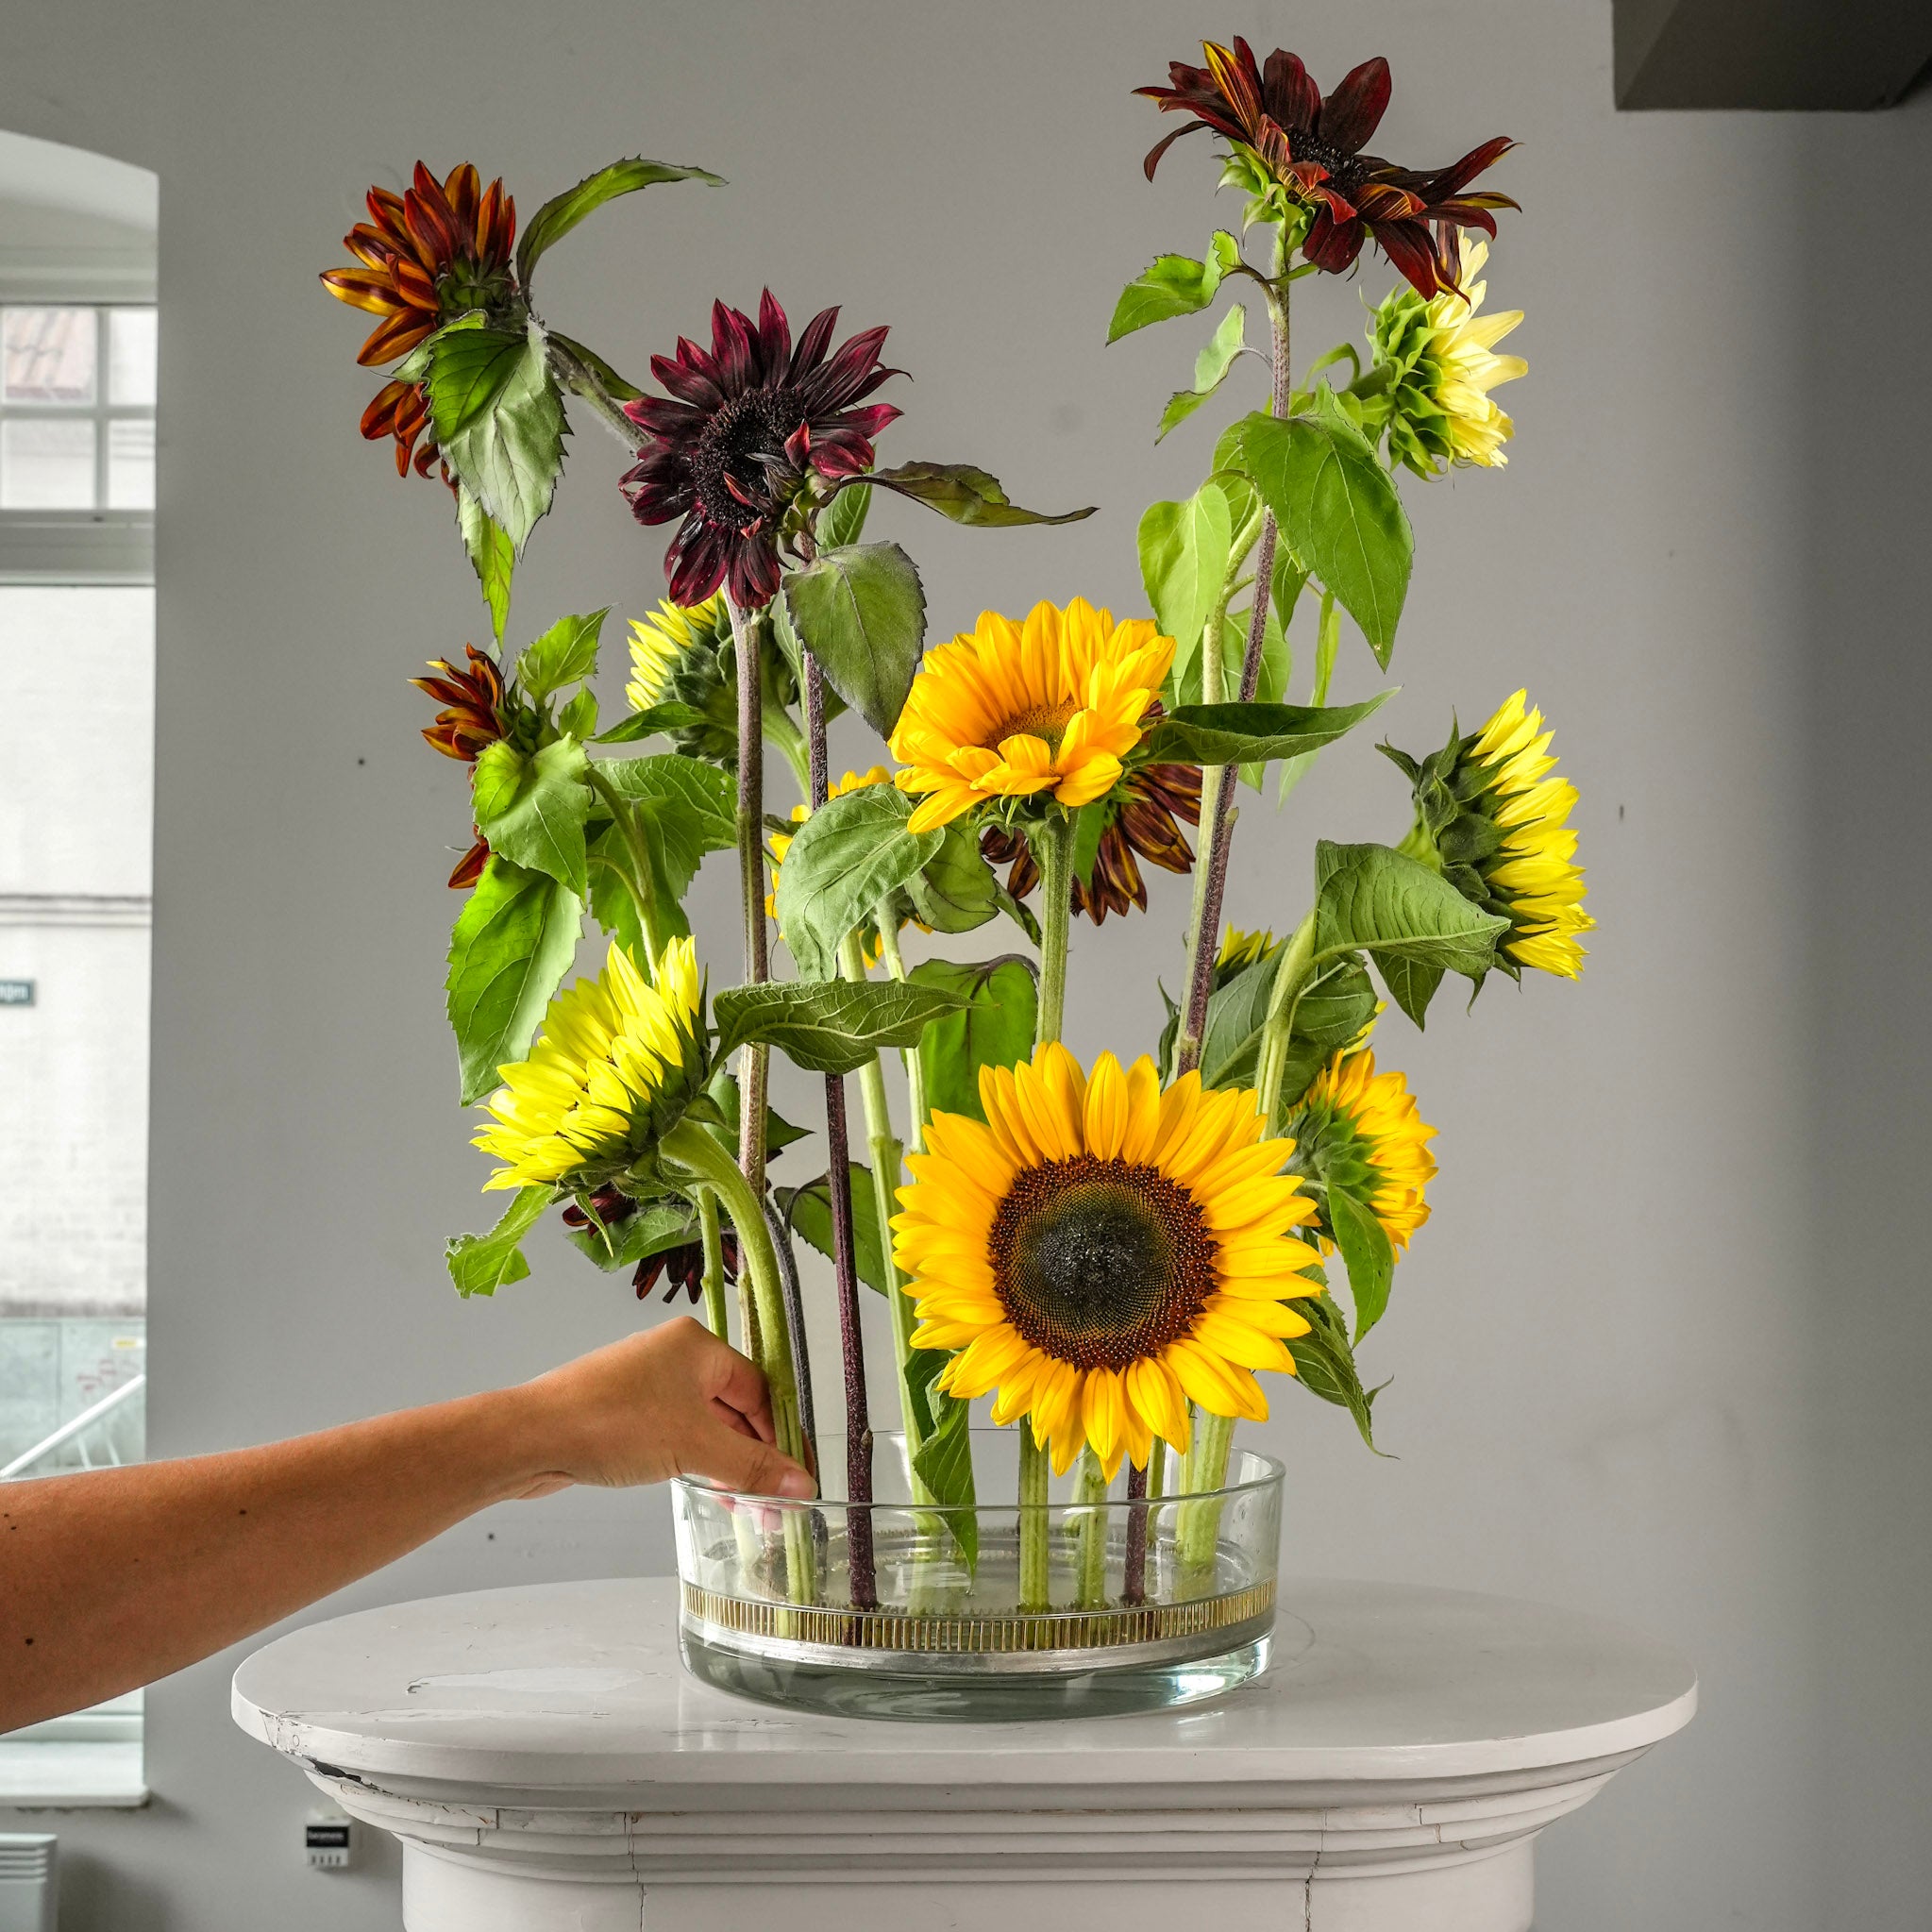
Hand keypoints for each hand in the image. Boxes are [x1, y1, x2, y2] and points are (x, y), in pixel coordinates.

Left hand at [503, 1318, 815, 1500]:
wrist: (531, 1438)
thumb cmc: (610, 1424)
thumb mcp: (694, 1447)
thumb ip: (752, 1467)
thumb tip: (802, 1484)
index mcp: (698, 1346)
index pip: (760, 1390)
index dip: (780, 1437)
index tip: (798, 1478)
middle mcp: (675, 1357)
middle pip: (735, 1408)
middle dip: (755, 1457)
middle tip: (774, 1503)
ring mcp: (647, 1384)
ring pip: (706, 1426)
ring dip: (728, 1465)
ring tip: (748, 1508)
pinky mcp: (626, 1412)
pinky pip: (677, 1435)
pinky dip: (697, 1462)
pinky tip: (708, 1492)